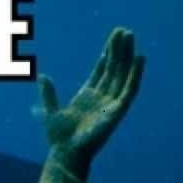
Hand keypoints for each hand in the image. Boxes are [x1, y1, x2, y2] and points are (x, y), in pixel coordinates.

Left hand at [37, 27, 144, 179]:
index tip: (113, 39)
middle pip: (113, 69)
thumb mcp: (50, 111)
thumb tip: (42, 76)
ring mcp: (111, 102)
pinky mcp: (118, 110)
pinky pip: (130, 89)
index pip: (100, 71)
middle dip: (118, 50)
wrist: (66, 152)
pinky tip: (140, 58)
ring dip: (127, 56)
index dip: (106, 55)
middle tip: (124, 31)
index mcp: (87, 96)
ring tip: (130, 36)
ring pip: (122, 74)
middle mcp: (101, 97)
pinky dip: (136, 74)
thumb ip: (48, 94)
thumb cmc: (59, 137)